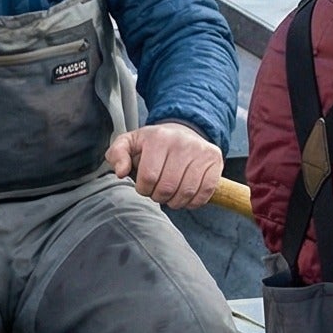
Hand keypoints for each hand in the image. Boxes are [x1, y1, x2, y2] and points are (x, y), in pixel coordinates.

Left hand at [108, 122, 224, 208]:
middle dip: (159, 197)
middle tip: (158, 192)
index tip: (145, 186)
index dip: (144, 189)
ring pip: (186, 192)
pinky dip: (193, 201)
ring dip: (176, 202)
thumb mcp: (130, 142)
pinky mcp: (215, 161)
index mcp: (159, 138)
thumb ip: (117, 155)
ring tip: (171, 195)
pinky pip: (205, 192)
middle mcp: (182, 143)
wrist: (184, 131)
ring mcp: (202, 152)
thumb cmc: (154, 143)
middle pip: (167, 187)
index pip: (148, 177)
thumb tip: (121, 172)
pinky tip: (186, 196)